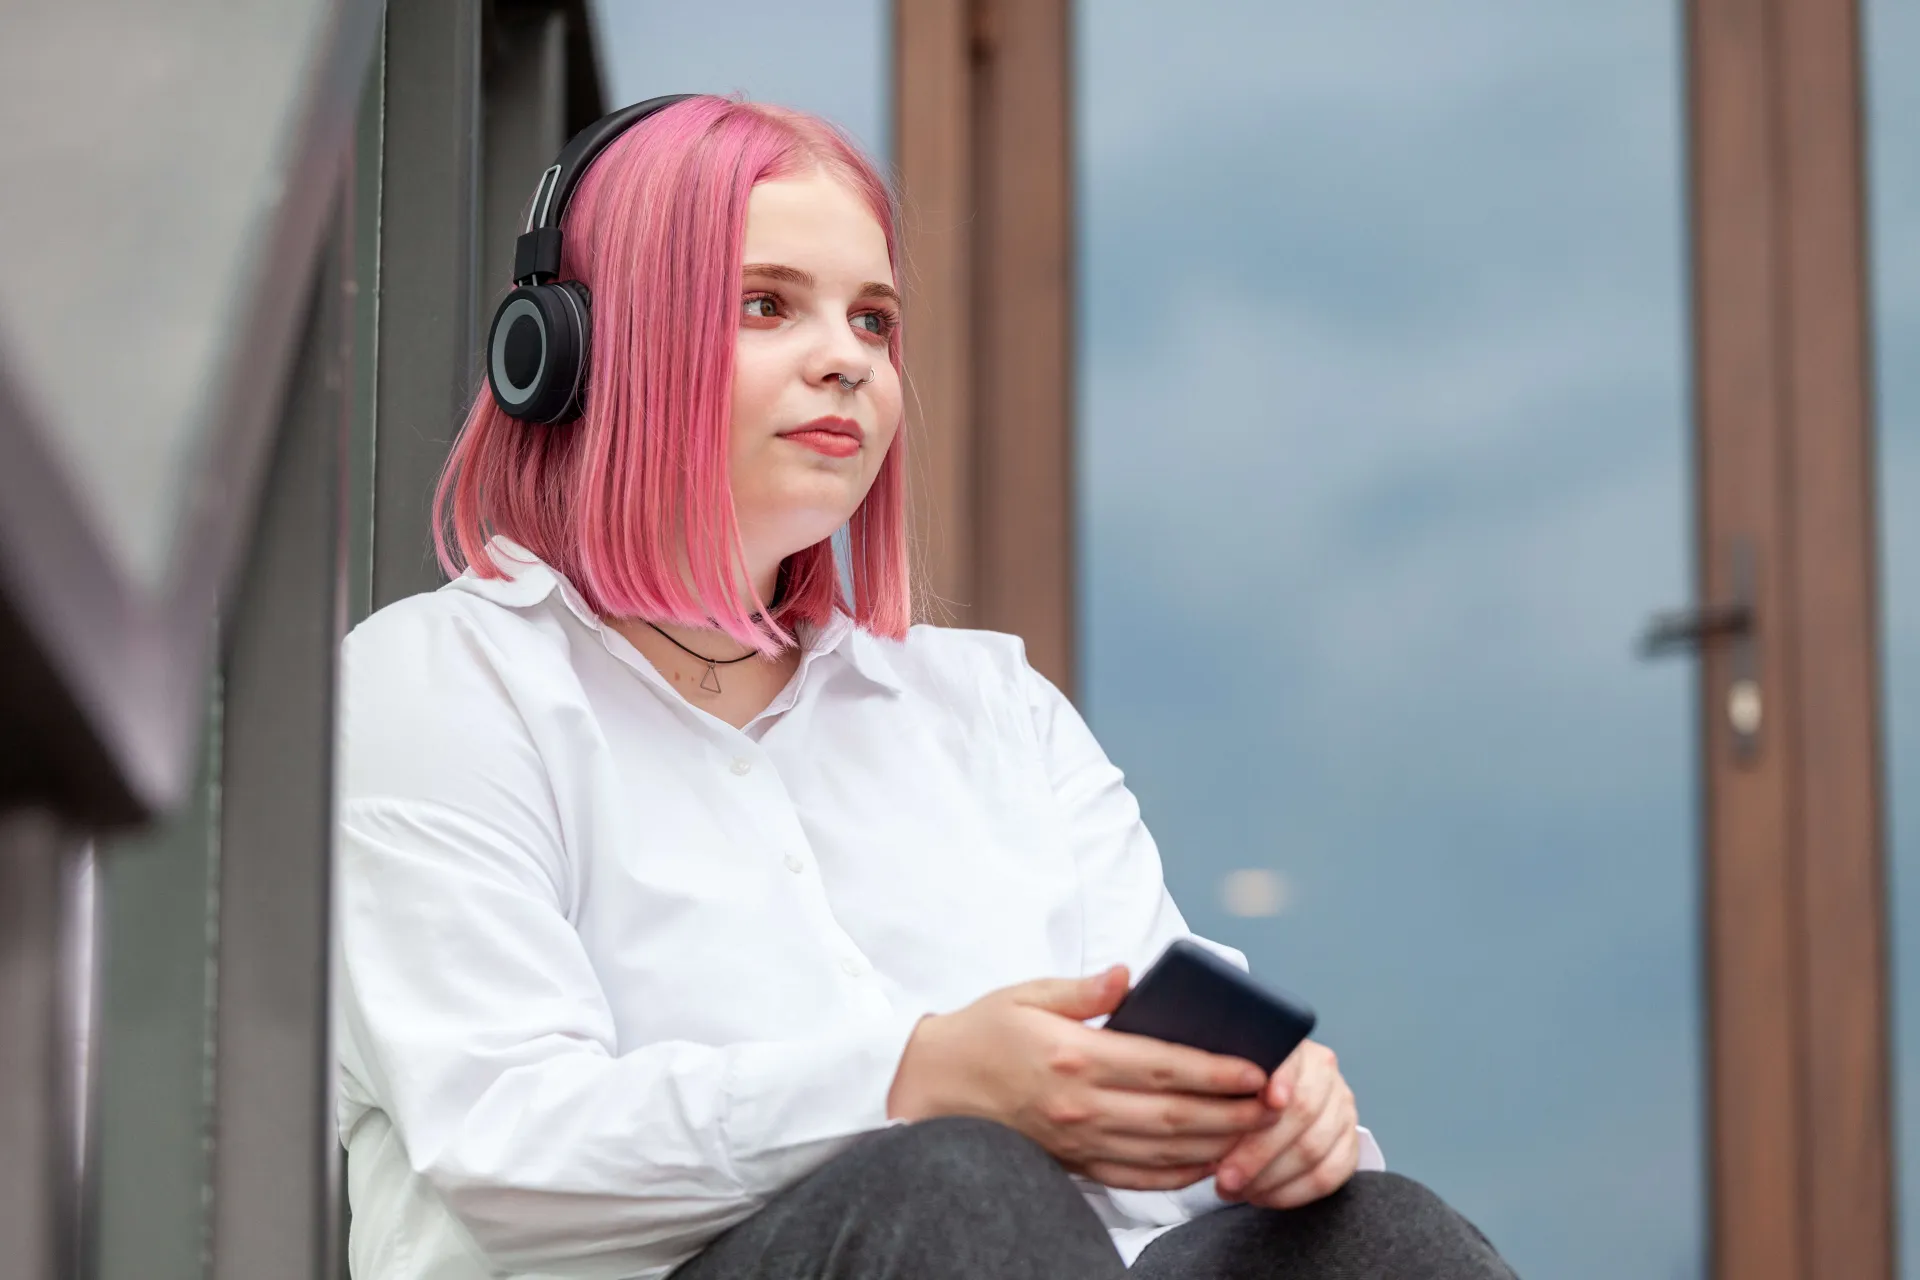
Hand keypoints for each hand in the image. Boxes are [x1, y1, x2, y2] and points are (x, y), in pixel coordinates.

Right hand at [888, 965, 1278, 1190]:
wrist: (932, 1086)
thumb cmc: (984, 1032)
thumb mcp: (1027, 993)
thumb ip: (1083, 990)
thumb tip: (1130, 975)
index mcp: (1073, 1055)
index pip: (1163, 1067)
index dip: (1217, 1073)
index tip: (1258, 1071)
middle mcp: (1080, 1105)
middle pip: (1174, 1117)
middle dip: (1233, 1113)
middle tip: (1276, 1106)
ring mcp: (1077, 1141)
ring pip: (1163, 1153)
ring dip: (1216, 1145)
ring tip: (1256, 1132)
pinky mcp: (1072, 1164)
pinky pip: (1136, 1178)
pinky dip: (1178, 1175)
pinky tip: (1208, 1163)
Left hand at [1211, 1040, 1359, 1208]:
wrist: (1256, 1110)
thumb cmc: (1232, 1091)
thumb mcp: (1224, 1076)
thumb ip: (1223, 1080)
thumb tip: (1208, 1096)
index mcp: (1296, 1047)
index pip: (1294, 1060)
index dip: (1284, 1080)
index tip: (1269, 1102)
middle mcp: (1326, 1075)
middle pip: (1302, 1112)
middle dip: (1259, 1151)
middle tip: (1225, 1177)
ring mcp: (1342, 1110)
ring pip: (1314, 1149)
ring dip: (1270, 1177)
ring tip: (1235, 1190)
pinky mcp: (1349, 1145)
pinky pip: (1328, 1176)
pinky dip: (1293, 1192)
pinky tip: (1263, 1197)